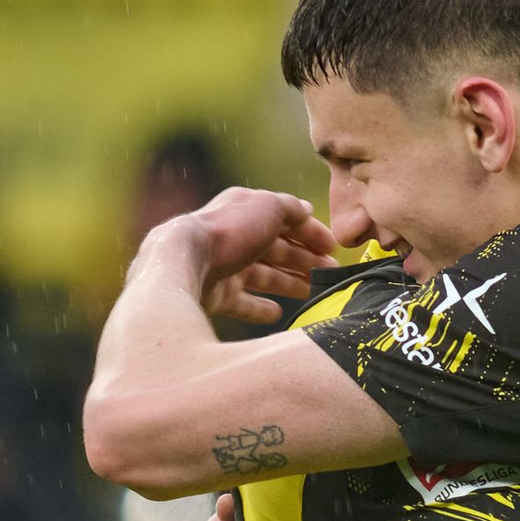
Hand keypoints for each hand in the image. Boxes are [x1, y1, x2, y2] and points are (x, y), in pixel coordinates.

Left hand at [150, 187, 338, 323]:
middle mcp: (234, 237)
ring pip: (264, 275)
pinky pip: (243, 301)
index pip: (285, 221)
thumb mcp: (269, 207)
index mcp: (246, 212)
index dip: (312, 233)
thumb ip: (291, 208)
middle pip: (277, 249)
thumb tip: (307, 210)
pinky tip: (277, 313)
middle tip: (330, 273)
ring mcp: (224, 267)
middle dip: (305, 259)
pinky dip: (260, 306)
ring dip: (289, 282)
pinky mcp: (215, 294)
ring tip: (312, 290)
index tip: (334, 248)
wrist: (184, 262)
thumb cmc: (231, 231)